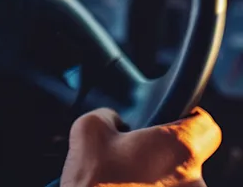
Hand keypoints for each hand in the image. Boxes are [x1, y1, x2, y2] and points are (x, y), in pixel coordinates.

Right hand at [61, 108, 221, 186]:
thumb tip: (115, 121)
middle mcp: (193, 181)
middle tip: (133, 156)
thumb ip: (110, 115)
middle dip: (163, 155)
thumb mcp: (88, 128)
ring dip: (158, 179)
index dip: (187, 120)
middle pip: (188, 158)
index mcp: (180, 148)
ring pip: (178, 183)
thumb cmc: (94, 181)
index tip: (173, 121)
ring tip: (126, 180)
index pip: (206, 127)